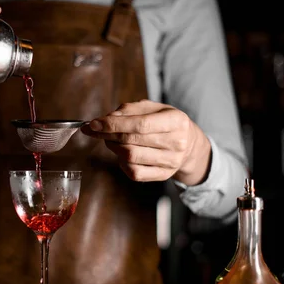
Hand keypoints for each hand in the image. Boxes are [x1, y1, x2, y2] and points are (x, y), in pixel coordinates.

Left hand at [81, 99, 211, 185]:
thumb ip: (130, 110)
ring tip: (110, 140)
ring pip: (130, 157)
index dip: (113, 124)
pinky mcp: (163, 175)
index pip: (140, 124)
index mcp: (176, 121)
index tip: (94, 123)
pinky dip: (121, 162)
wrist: (189, 144)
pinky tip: (121, 154)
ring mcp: (170, 162)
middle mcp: (176, 142)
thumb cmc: (166, 122)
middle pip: (132, 141)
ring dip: (113, 147)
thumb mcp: (154, 108)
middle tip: (95, 130)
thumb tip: (106, 119)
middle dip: (107, 135)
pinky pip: (134, 172)